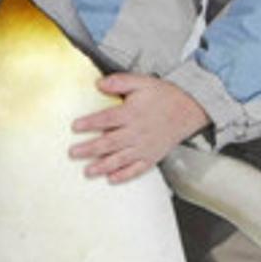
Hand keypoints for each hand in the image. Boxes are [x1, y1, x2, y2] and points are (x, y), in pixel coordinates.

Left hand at [69, 73, 210, 183]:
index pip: (107, 119)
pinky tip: (111, 179)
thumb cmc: (163, 95)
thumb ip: (119, 81)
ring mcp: (145, 147)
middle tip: (72, 153)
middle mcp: (137, 132)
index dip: (90, 123)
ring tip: (87, 171)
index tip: (74, 126)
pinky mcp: (152, 157)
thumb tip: (98, 83)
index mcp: (132, 113)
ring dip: (102, 166)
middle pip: (110, 142)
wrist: (188, 109)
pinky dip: (125, 176)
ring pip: (120, 159)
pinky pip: (137, 169)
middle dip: (90, 149)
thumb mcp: (142, 81)